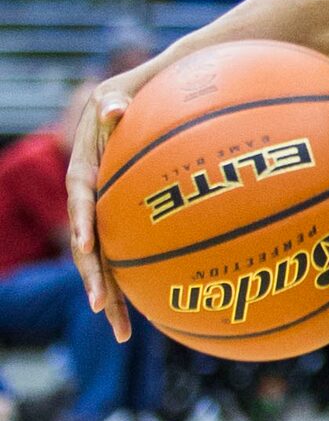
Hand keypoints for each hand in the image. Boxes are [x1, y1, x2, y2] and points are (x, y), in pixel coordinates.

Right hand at [67, 61, 165, 344]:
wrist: (157, 97)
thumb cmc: (142, 91)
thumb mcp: (125, 88)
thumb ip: (118, 100)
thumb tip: (113, 109)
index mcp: (86, 164)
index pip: (80, 196)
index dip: (81, 221)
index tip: (87, 245)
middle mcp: (93, 194)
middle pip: (89, 241)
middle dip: (94, 275)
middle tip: (103, 306)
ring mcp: (109, 210)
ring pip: (107, 258)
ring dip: (112, 293)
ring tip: (123, 332)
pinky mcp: (127, 220)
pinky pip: (131, 254)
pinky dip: (138, 283)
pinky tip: (150, 314)